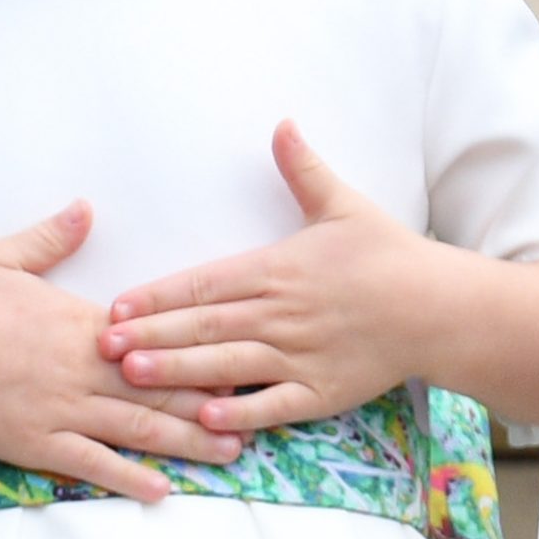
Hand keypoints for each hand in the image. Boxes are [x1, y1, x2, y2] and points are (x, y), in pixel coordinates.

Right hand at [0, 201, 241, 500]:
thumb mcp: (0, 258)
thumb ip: (50, 237)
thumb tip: (85, 208)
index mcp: (81, 324)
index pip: (156, 338)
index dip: (201, 348)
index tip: (243, 351)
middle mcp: (83, 369)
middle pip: (161, 388)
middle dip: (213, 402)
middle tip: (262, 411)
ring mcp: (64, 410)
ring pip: (138, 429)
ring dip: (188, 442)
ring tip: (232, 453)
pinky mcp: (39, 444)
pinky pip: (93, 464)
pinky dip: (129, 478)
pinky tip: (162, 491)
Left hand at [101, 123, 452, 433]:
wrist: (438, 307)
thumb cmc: (387, 255)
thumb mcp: (343, 205)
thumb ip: (303, 169)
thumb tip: (282, 122)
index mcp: (277, 269)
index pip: (203, 282)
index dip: (156, 295)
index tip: (115, 306)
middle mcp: (281, 313)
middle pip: (203, 324)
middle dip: (150, 334)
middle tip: (100, 345)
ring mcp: (300, 355)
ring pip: (227, 364)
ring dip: (179, 370)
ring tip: (134, 376)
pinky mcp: (321, 391)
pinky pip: (273, 404)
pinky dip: (239, 411)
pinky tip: (204, 415)